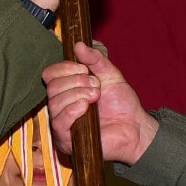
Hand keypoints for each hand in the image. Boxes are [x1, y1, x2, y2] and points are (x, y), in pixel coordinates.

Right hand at [44, 42, 156, 164]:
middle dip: (76, 81)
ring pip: (55, 102)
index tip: (84, 69)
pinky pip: (59, 122)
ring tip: (96, 97)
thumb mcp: (110, 74)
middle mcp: (60, 105)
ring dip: (78, 94)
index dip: (64, 68)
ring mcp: (62, 123)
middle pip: (52, 87)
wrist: (135, 126)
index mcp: (67, 89)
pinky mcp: (66, 140)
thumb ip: (95, 59)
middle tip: (97, 87)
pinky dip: (72, 110)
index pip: (50, 74)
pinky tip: (85, 107)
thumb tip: (78, 45)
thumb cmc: (121, 104)